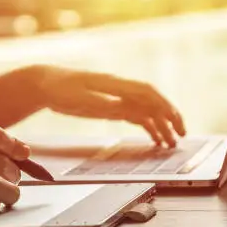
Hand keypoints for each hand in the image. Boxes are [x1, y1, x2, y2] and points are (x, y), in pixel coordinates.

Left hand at [35, 66, 185, 146]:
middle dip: (169, 118)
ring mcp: (117, 96)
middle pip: (152, 101)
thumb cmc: (60, 88)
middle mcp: (120, 89)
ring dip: (160, 125)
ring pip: (146, 110)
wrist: (46, 83)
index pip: (146, 93)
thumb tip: (126, 109)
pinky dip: (147, 125)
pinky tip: (153, 137)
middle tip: (181, 136)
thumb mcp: (78, 98)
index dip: (163, 106)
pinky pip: (135, 114)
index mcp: (114, 84)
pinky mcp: (112, 104)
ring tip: (170, 143)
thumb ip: (103, 104)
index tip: (175, 121)